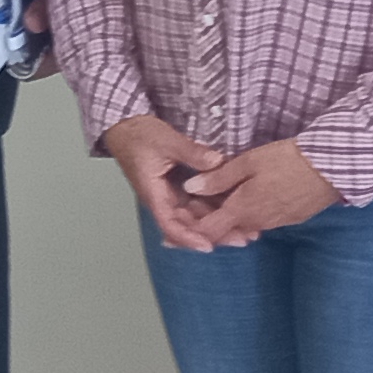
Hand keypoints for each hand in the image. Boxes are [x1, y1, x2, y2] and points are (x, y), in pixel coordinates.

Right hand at [100, 115, 236, 250]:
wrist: (126, 127)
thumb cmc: (138, 136)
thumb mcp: (166, 141)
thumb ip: (192, 152)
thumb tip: (217, 162)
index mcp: (153, 194)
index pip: (170, 225)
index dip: (188, 238)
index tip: (208, 246)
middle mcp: (163, 199)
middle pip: (188, 226)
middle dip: (214, 234)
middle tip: (243, 237)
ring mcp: (171, 195)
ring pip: (196, 216)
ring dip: (218, 223)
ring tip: (246, 227)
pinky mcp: (178, 188)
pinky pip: (197, 202)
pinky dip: (214, 207)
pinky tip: (234, 208)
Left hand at [176, 139, 341, 242]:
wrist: (331, 167)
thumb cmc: (288, 160)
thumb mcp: (248, 163)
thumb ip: (217, 178)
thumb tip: (189, 188)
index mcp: (243, 210)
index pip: (207, 229)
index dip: (187, 230)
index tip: (171, 229)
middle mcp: (257, 222)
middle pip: (223, 230)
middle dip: (204, 224)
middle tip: (186, 215)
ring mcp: (275, 222)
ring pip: (242, 225)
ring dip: (226, 219)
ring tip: (211, 206)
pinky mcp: (290, 218)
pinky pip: (260, 220)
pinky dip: (245, 216)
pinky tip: (243, 202)